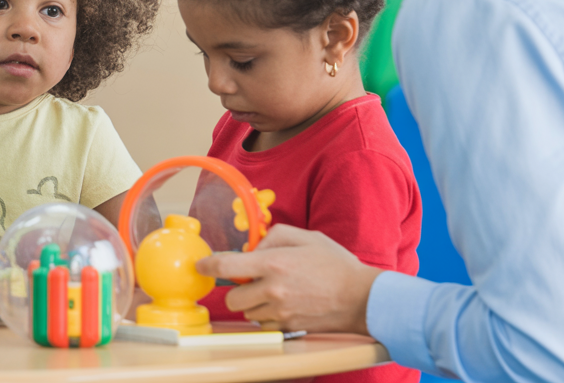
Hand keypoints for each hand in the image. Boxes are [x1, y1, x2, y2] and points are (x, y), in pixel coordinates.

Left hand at [194, 224, 383, 334]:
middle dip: (236, 289)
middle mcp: (273, 289)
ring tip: (274, 292)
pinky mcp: (288, 327)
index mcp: (274, 263)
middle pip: (232, 297)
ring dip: (253, 303)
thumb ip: (273, 236)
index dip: (208, 266)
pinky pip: (264, 324)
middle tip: (251, 281)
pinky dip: (267, 316)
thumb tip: (252, 246)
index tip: (201, 265)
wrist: (363, 298)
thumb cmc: (336, 265)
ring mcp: (280, 311)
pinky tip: (284, 305)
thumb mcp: (306, 237)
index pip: (226, 266)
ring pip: (247, 312)